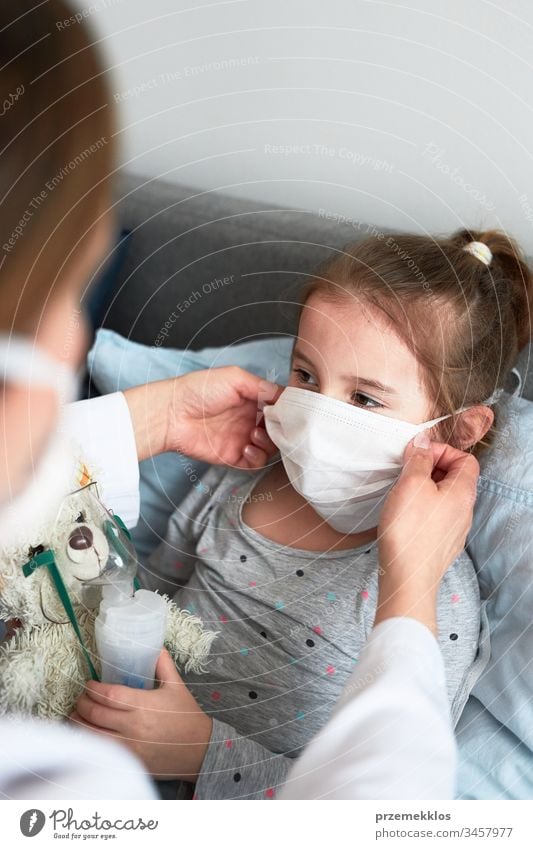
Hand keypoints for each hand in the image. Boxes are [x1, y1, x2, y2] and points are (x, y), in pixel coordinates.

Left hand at [69, 649, 212, 780]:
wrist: (200, 750)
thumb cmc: (187, 717)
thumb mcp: (177, 686)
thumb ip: (163, 665)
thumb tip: (155, 645)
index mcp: (145, 706)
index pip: (110, 696)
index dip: (94, 689)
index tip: (89, 684)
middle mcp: (134, 728)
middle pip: (96, 715)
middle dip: (82, 704)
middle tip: (81, 698)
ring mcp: (130, 748)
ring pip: (93, 736)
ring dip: (80, 725)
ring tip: (76, 715)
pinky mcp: (129, 762)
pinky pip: (101, 753)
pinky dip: (90, 743)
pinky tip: (86, 735)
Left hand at [124, 366, 280, 465]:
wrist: (172, 414)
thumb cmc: (199, 390)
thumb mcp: (235, 378)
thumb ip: (262, 387)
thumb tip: (286, 396)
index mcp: (252, 399)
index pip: (279, 407)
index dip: (288, 411)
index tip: (291, 412)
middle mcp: (249, 419)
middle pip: (279, 429)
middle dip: (281, 429)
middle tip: (275, 426)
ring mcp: (242, 438)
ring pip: (271, 447)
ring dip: (269, 443)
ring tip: (254, 435)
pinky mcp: (233, 457)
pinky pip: (255, 463)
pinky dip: (257, 457)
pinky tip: (246, 447)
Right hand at [375, 436, 479, 633]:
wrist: (408, 578)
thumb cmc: (410, 530)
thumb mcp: (411, 484)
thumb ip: (419, 459)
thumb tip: (423, 442)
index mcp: (463, 492)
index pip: (466, 459)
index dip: (442, 451)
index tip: (418, 455)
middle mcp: (465, 511)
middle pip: (456, 477)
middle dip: (431, 468)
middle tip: (407, 471)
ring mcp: (455, 529)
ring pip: (445, 497)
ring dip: (425, 488)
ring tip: (403, 493)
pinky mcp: (441, 544)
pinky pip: (437, 516)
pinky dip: (423, 508)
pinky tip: (405, 515)